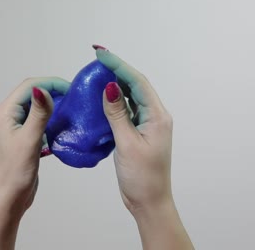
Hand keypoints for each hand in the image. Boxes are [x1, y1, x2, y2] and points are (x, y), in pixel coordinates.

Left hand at [0, 77, 69, 249]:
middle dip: (52, 93)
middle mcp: (8, 116)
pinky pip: (38, 123)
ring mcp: (15, 128)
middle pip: (32, 95)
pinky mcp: (23, 139)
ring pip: (36, 109)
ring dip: (52, 107)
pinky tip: (62, 128)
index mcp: (5, 112)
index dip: (50, 83)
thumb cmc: (15, 171)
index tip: (71, 89)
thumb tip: (43, 88)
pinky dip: (50, 122)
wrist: (8, 198)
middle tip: (73, 99)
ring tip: (71, 111)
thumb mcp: (29, 140)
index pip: (29, 86)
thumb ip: (38, 113)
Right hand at [97, 48, 172, 211]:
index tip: (101, 54)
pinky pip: (126, 110)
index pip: (137, 82)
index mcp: (157, 116)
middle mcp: (155, 116)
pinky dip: (114, 101)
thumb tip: (109, 87)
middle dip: (117, 70)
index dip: (119, 65)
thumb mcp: (127, 143)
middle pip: (135, 85)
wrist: (149, 201)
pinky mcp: (139, 132)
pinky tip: (101, 97)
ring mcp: (147, 124)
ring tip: (97, 72)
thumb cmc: (141, 177)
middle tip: (97, 58)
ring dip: (115, 83)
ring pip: (131, 96)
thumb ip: (118, 114)